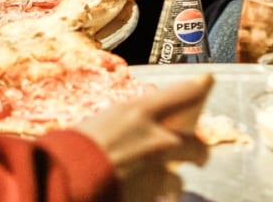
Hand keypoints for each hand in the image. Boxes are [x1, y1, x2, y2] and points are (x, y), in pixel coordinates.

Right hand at [73, 73, 213, 201]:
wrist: (66, 180)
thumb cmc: (72, 148)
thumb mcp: (101, 124)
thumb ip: (127, 126)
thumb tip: (138, 133)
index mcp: (140, 112)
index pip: (182, 93)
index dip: (197, 88)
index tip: (207, 83)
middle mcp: (158, 137)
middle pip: (195, 142)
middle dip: (198, 151)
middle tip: (198, 156)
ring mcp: (159, 169)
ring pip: (179, 177)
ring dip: (171, 181)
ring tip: (161, 185)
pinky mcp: (153, 194)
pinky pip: (163, 196)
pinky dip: (155, 196)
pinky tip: (142, 195)